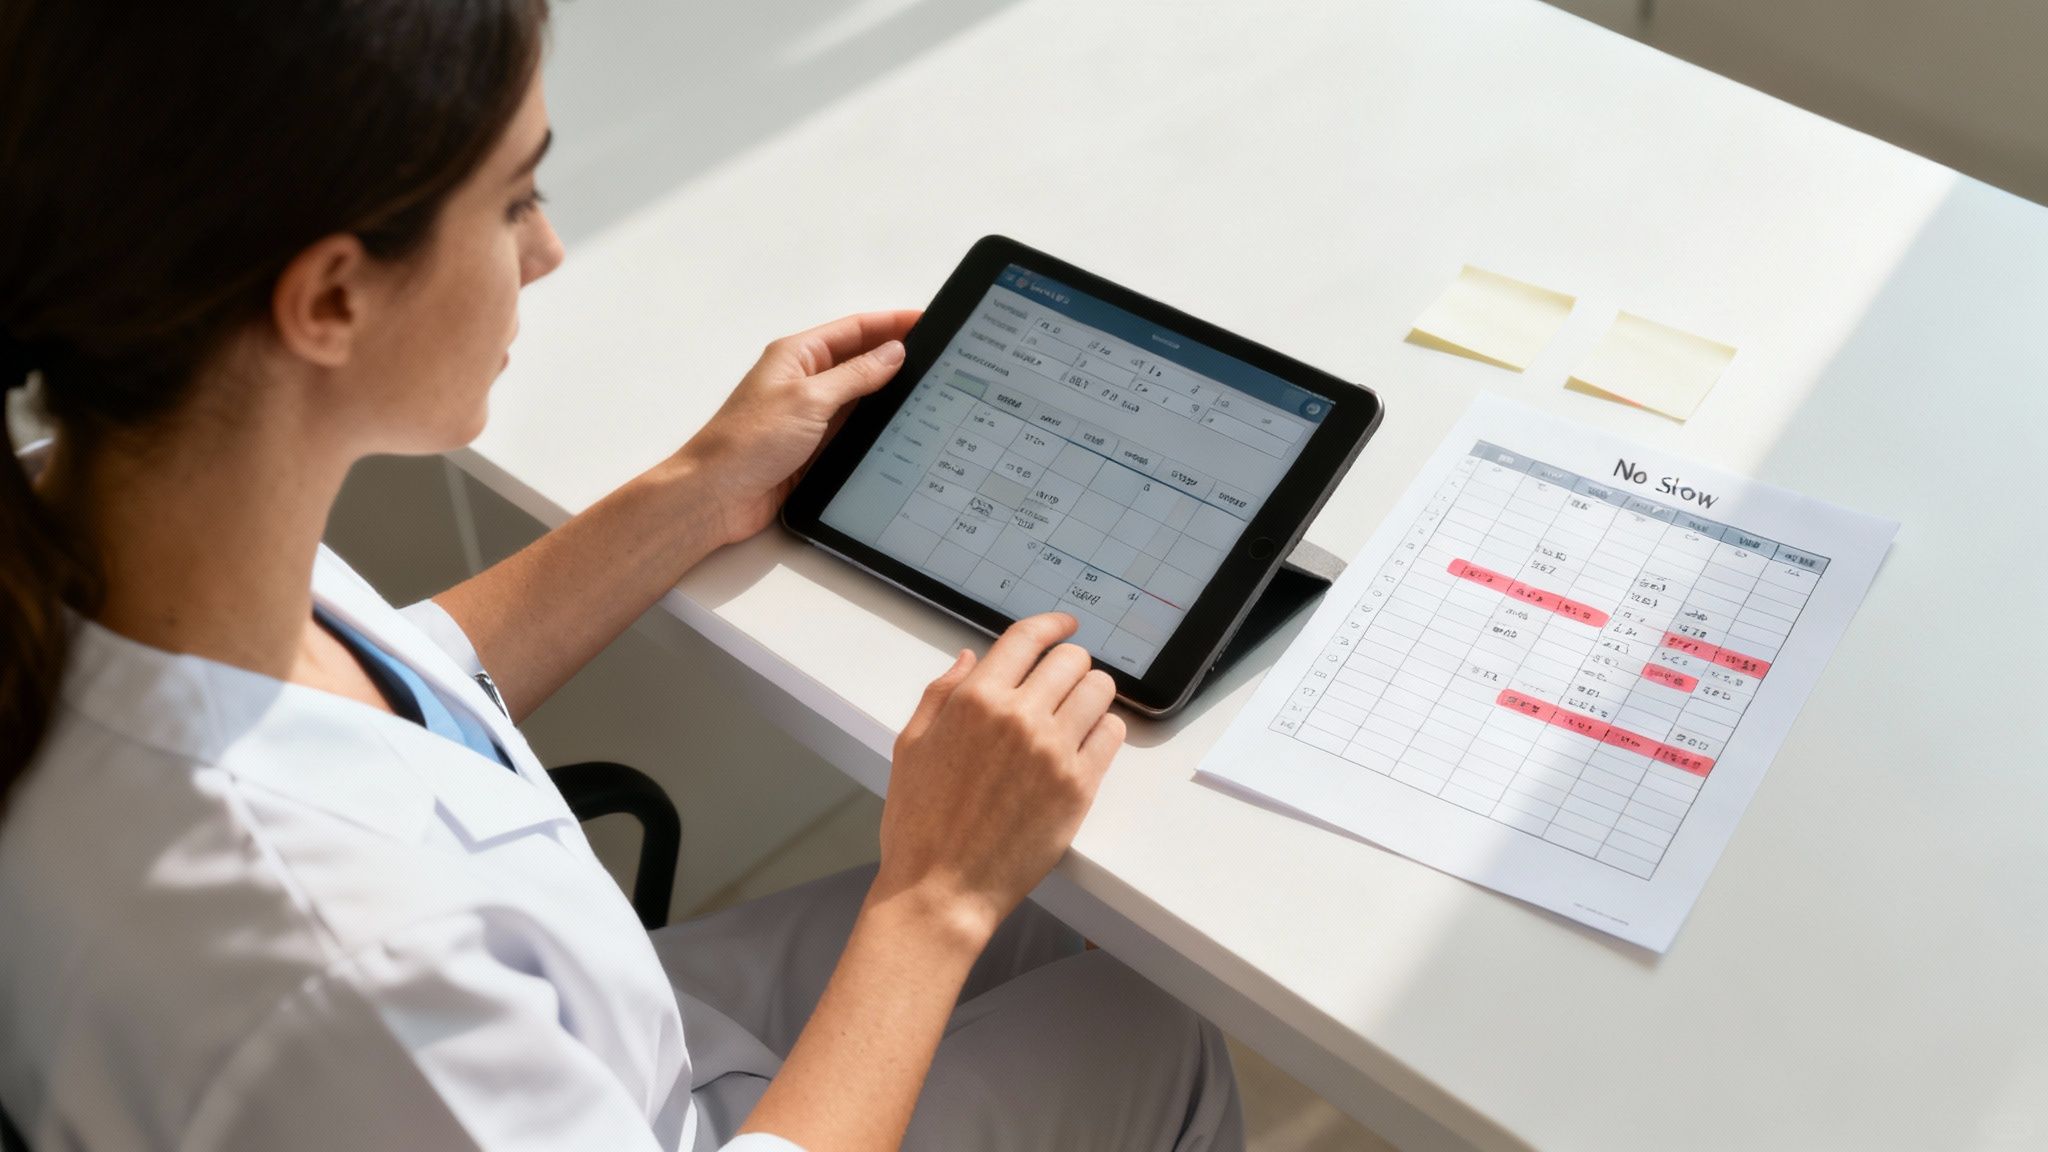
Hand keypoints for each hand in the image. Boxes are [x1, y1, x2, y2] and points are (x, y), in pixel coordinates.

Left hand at [680, 310, 920, 545]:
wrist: (717, 496)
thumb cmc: (746, 442)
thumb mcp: (809, 399)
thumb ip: (855, 375)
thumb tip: (893, 353)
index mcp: (797, 355)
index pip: (855, 329)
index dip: (892, 323)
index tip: (927, 320)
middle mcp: (804, 381)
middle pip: (860, 359)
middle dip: (896, 354)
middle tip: (937, 355)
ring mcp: (810, 415)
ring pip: (860, 395)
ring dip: (888, 392)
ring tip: (928, 388)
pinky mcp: (814, 446)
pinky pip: (853, 428)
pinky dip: (875, 424)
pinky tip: (900, 425)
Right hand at [873, 613, 1126, 945]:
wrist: (942, 890)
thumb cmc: (919, 824)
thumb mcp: (911, 746)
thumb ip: (942, 694)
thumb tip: (971, 658)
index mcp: (976, 701)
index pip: (1028, 637)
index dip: (1052, 624)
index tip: (1064, 625)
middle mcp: (1020, 718)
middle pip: (1071, 659)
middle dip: (1068, 664)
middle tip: (1062, 682)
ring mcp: (1054, 752)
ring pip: (1099, 690)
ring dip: (1090, 693)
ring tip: (1076, 712)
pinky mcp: (1079, 787)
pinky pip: (1112, 734)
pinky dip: (1103, 729)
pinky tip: (1085, 742)